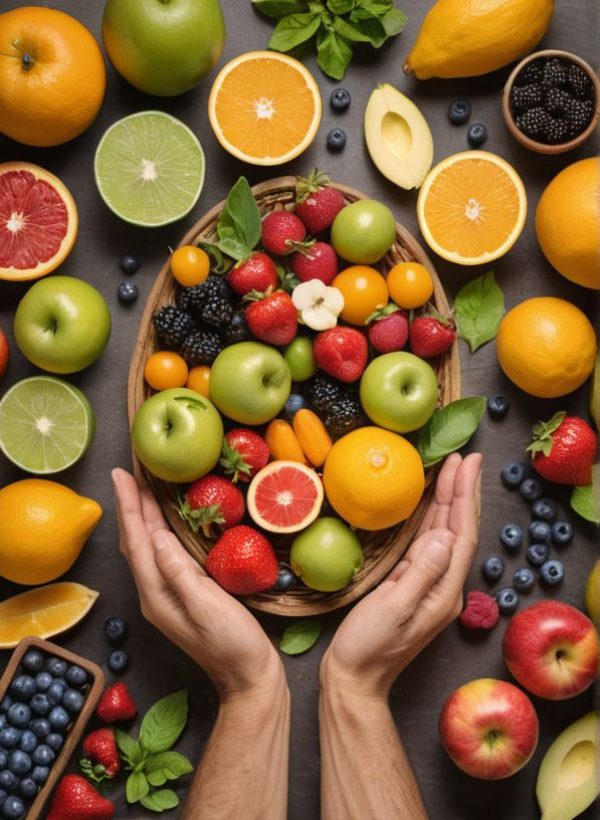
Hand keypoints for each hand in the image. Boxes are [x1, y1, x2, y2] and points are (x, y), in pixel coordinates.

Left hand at [112, 468, 283, 700]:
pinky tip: (167, 519)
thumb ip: (180, 572)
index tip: (121, 474)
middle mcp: (155, 592)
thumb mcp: (207, 607)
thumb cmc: (232, 645)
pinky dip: (160, 528)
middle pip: (136, 539)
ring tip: (143, 484)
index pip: (137, 540)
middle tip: (129, 468)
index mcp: (156, 594)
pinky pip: (163, 552)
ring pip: (148, 544)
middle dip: (131, 502)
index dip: (129, 505)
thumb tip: (157, 536)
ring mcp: (168, 593)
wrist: (248, 677)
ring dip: (143, 513)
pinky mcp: (183, 592)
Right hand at [320, 452, 481, 698]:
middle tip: (464, 456)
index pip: (462, 535)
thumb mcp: (394, 608)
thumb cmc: (369, 647)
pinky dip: (432, 519)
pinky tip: (430, 506)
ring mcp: (429, 586)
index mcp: (444, 592)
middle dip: (463, 492)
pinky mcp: (412, 585)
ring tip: (452, 470)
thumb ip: (421, 572)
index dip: (465, 497)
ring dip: (449, 501)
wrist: (354, 679)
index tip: (466, 464)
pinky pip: (427, 544)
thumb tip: (444, 536)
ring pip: (444, 534)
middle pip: (458, 530)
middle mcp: (443, 587)